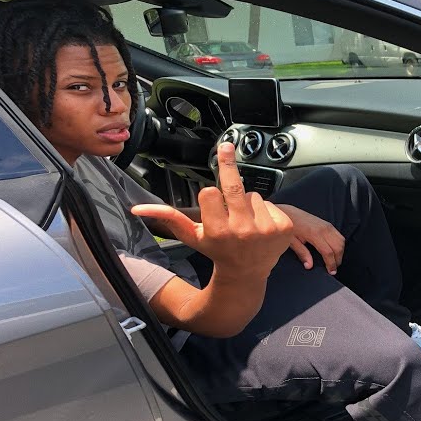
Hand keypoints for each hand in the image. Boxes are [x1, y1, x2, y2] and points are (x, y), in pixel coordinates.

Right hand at [132, 142, 293, 281]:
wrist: (246, 274)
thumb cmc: (216, 251)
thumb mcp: (192, 236)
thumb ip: (168, 218)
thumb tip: (136, 209)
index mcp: (217, 231)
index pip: (210, 192)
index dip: (210, 196)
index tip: (210, 201)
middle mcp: (242, 231)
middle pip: (234, 185)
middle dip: (228, 163)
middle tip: (225, 145)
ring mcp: (266, 230)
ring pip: (253, 195)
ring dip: (248, 204)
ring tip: (245, 222)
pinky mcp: (284, 228)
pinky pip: (270, 203)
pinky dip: (265, 211)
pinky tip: (261, 226)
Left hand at [278, 204, 344, 274]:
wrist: (288, 212)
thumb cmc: (289, 226)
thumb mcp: (291, 241)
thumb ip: (302, 253)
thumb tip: (309, 266)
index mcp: (314, 234)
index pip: (328, 252)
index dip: (331, 264)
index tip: (331, 272)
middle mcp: (323, 229)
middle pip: (338, 247)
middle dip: (338, 260)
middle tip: (333, 269)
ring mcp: (326, 225)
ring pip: (341, 241)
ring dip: (340, 253)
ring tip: (334, 261)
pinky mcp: (327, 224)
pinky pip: (339, 235)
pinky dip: (339, 245)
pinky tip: (334, 251)